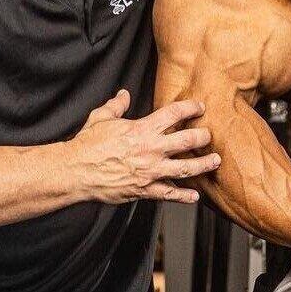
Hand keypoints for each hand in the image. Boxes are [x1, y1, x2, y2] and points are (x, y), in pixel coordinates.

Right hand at [67, 90, 219, 204]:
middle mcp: (151, 149)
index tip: (199, 107)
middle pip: (187, 140)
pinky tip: (194, 197)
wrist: (75, 171)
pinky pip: (168, 194)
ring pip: (185, 168)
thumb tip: (123, 94)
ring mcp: (150, 171)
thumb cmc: (87, 145)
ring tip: (214, 161)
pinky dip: (183, 196)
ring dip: (203, 165)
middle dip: (203, 137)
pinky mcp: (144, 189)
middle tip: (210, 136)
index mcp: (142, 129)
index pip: (174, 113)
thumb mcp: (101, 118)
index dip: (190, 108)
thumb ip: (116, 105)